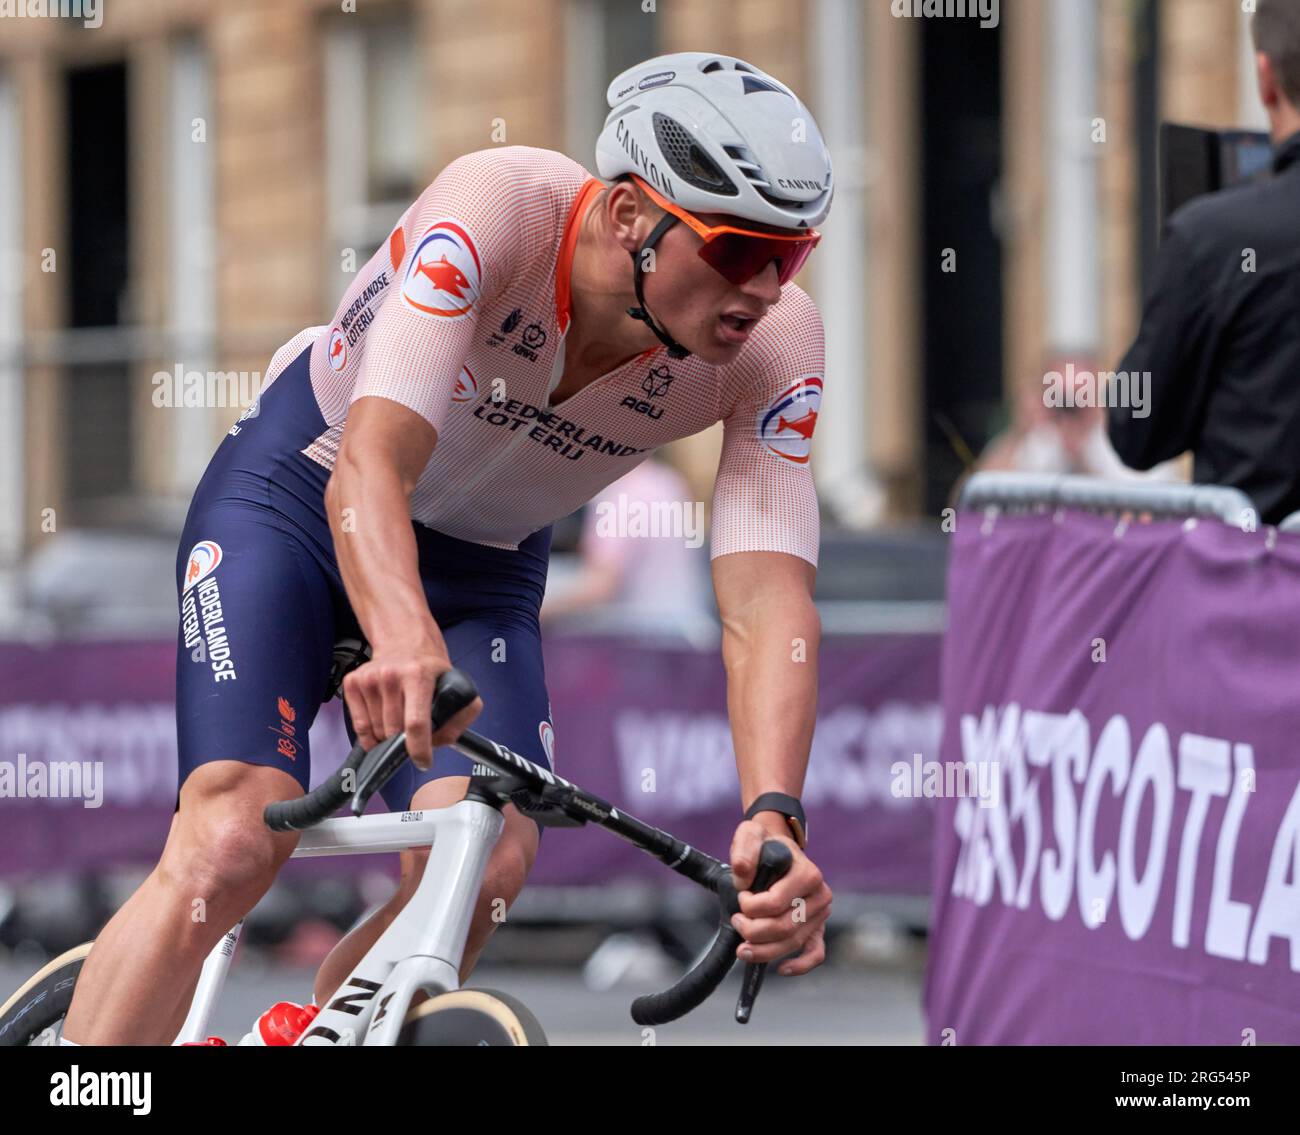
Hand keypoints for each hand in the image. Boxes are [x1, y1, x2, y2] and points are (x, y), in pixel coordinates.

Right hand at [342, 640, 481, 769]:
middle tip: (413, 732)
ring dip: (388, 736)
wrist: (404, 643)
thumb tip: (440, 742)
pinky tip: (383, 720)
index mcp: (418, 675)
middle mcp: (391, 675)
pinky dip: (371, 733)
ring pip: (376, 731)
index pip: (415, 722)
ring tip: (399, 720)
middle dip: (405, 741)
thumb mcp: (458, 686)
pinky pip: (359, 726)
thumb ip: (461, 717)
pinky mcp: (352, 683)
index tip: (423, 761)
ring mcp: (369, 679)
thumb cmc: (430, 670)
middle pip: (393, 731)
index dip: (419, 749)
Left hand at [728, 816, 830, 976]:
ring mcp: (820, 914)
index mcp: (808, 873)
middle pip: (785, 926)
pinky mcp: (818, 928)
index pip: (777, 902)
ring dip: (765, 951)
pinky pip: (816, 952)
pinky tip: (782, 969)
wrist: (778, 851)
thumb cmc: (765, 845)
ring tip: (742, 950)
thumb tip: (742, 876)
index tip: (741, 896)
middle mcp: (820, 895)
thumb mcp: (751, 835)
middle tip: (737, 922)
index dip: (751, 906)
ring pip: (794, 942)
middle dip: (754, 931)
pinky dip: (801, 965)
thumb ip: (744, 850)